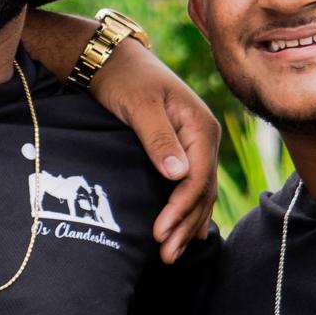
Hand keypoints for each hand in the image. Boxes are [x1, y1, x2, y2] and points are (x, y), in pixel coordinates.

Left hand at [86, 41, 219, 261]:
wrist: (112, 59)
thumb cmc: (124, 78)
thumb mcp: (139, 105)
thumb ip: (158, 138)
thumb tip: (179, 174)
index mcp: (200, 125)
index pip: (198, 177)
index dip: (181, 208)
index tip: (161, 232)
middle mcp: (203, 137)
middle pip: (201, 190)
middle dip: (185, 225)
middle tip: (165, 255)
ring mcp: (194, 144)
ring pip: (198, 192)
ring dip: (187, 224)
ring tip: (171, 253)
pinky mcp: (180, 150)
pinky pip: (191, 186)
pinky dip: (188, 211)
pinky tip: (188, 233)